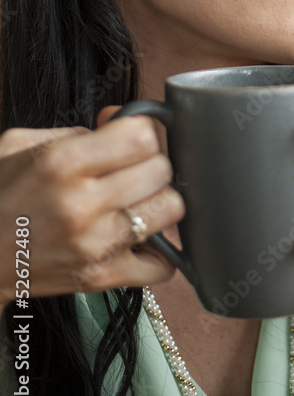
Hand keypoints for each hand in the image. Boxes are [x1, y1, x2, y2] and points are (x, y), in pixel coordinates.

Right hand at [0, 110, 184, 308]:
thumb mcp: (21, 145)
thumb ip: (76, 128)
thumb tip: (119, 117)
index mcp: (63, 163)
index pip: (142, 137)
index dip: (142, 132)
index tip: (131, 139)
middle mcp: (82, 204)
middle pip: (161, 169)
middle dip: (150, 163)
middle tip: (132, 169)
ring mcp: (95, 245)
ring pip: (170, 210)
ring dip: (158, 201)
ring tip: (137, 201)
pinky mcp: (102, 277)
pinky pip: (162, 264)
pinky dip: (160, 250)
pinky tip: (140, 237)